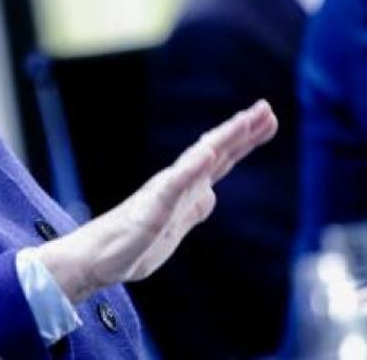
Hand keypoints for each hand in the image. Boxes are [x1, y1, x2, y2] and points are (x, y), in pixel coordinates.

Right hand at [36, 99, 276, 302]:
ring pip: (198, 160)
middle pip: (215, 151)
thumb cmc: (133, 244)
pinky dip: (193, 167)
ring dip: (222, 140)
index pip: (220, 158)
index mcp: (186, 187)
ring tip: (244, 121)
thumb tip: (211, 193)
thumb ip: (193, 208)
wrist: (99, 258)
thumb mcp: (176, 227)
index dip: (244, 138)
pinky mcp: (153, 207)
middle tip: (266, 107)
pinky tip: (208, 153)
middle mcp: (177, 182)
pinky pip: (176, 185)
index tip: (267, 118)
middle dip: (241, 130)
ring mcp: (166, 192)